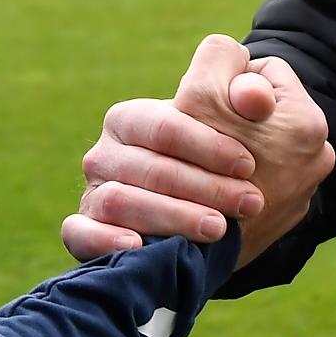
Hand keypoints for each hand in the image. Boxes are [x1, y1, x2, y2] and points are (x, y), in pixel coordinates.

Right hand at [63, 35, 334, 269]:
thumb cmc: (232, 154)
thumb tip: (253, 98)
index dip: (207, 146)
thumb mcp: (253, 115)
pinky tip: (139, 246)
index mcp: (132, 117)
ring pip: (119, 201)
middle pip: (148, 169)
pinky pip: (79, 234)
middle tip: (249, 203)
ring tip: (218, 228)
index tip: (248, 165)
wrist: (219, 210)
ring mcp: (95, 193)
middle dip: (203, 187)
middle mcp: (105, 154)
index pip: (164, 128)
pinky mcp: (87, 231)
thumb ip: (256, 91)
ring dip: (171, 216)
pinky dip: (103, 239)